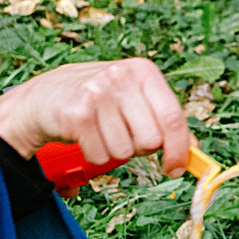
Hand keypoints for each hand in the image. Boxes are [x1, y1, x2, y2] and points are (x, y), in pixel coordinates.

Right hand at [0, 58, 191, 176]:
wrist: (44, 96)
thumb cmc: (99, 100)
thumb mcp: (135, 100)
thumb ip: (164, 121)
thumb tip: (194, 152)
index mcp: (143, 71)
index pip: (173, 117)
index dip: (179, 149)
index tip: (176, 168)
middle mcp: (121, 77)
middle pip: (151, 140)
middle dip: (140, 149)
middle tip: (123, 136)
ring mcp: (97, 93)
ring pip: (125, 152)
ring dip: (114, 151)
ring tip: (101, 132)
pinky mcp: (76, 114)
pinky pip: (100, 156)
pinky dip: (94, 155)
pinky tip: (85, 136)